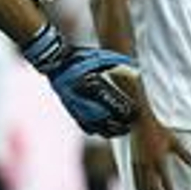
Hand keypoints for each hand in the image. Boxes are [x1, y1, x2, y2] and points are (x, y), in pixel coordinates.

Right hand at [19, 22, 138, 137]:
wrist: (54, 60)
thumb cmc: (78, 57)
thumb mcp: (99, 57)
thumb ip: (118, 62)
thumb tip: (137, 69)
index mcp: (91, 88)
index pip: (112, 107)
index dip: (124, 113)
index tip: (134, 113)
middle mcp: (83, 101)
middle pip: (105, 123)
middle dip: (119, 128)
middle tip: (130, 126)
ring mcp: (75, 108)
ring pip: (95, 128)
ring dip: (108, 132)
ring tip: (120, 131)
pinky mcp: (70, 109)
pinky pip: (83, 125)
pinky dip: (94, 130)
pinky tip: (102, 131)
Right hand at [130, 116, 190, 189]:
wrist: (141, 124)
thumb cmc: (159, 131)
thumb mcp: (174, 141)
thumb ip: (184, 154)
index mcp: (159, 160)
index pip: (165, 181)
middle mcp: (149, 165)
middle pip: (153, 187)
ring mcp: (140, 165)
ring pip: (144, 186)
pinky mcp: (134, 163)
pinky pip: (136, 181)